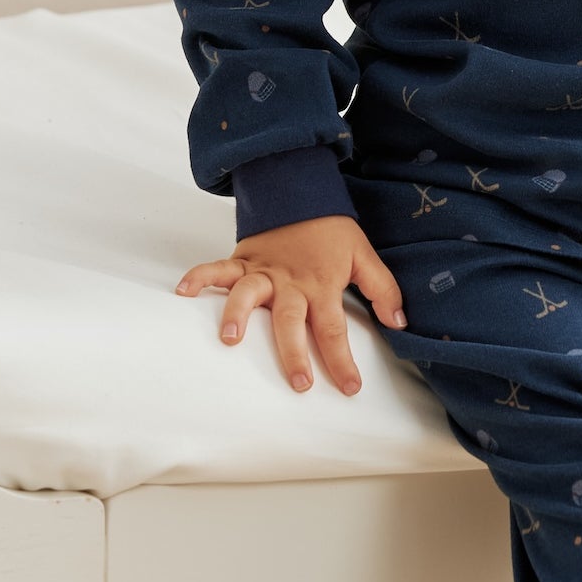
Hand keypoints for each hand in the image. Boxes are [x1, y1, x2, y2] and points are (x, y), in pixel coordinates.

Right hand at [175, 214, 407, 395]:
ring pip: (249, 294)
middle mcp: (291, 283)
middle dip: (294, 353)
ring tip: (230, 339)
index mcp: (321, 285)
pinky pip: (217, 268)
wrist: (303, 192)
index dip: (342, 360)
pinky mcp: (243, 260)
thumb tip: (399, 323)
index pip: (333, 329)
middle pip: (291, 321)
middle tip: (299, 382)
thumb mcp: (364, 256)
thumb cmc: (332, 231)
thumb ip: (383, 289)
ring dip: (238, 314)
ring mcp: (264, 271)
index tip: (349, 388)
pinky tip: (182, 293)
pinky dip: (199, 277)